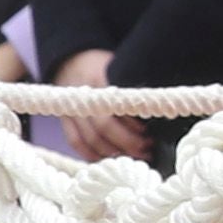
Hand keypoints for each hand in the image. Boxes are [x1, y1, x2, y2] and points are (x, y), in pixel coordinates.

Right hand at [46, 49, 139, 165]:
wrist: (74, 62)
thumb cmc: (107, 67)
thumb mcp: (122, 68)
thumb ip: (133, 88)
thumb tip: (156, 111)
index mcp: (100, 80)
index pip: (116, 108)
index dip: (132, 126)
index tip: (149, 135)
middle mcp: (83, 97)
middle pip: (102, 127)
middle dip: (127, 143)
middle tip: (147, 150)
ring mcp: (71, 110)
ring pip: (89, 139)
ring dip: (112, 153)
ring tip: (135, 156)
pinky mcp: (65, 120)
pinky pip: (76, 142)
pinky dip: (91, 155)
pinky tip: (109, 160)